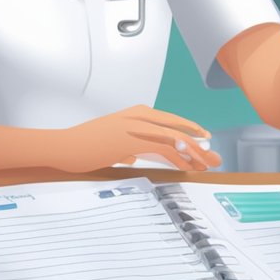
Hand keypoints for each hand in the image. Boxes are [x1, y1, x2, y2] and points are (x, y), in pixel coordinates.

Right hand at [59, 105, 218, 172]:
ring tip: (206, 164)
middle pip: (178, 128)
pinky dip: (179, 157)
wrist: (66, 146)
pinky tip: (188, 166)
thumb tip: (134, 156)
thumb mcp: (110, 140)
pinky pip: (163, 149)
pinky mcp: (132, 141)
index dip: (190, 132)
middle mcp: (139, 116)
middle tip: (213, 156)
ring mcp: (136, 127)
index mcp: (136, 113)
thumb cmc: (84, 144)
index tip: (203, 143)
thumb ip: (125, 146)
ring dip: (193, 152)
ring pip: (175, 138)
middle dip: (199, 143)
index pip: (171, 121)